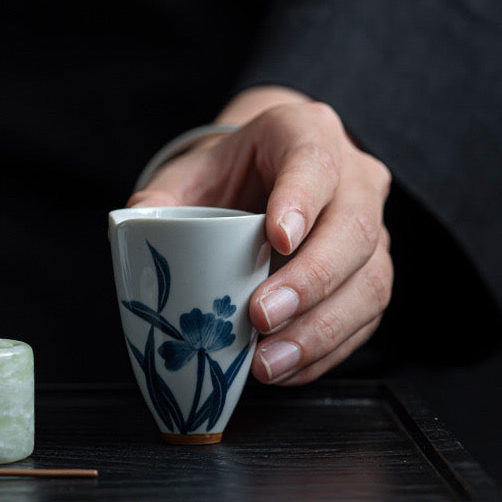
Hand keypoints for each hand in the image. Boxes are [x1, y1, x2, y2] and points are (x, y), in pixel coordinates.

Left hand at [127, 86, 392, 384]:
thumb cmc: (228, 178)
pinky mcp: (371, 274)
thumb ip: (159, 200)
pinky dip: (325, 352)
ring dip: (320, 331)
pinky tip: (286, 368)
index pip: (314, 162)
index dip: (300, 201)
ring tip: (269, 363)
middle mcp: (353, 178)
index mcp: (305, 134)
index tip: (276, 239)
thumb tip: (129, 233)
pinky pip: (364, 318)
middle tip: (261, 317)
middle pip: (354, 229)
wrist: (265, 181)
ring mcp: (372, 228)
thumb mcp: (190, 174)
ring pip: (370, 282)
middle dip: (309, 282)